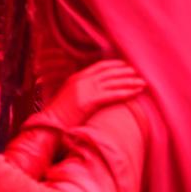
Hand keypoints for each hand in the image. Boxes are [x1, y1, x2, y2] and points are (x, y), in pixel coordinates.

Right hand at [4, 60, 144, 177]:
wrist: (48, 126)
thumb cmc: (57, 116)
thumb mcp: (68, 97)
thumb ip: (79, 91)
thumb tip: (92, 93)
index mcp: (75, 78)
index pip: (98, 67)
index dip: (113, 65)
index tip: (125, 66)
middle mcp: (81, 80)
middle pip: (108, 73)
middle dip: (124, 72)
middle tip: (138, 73)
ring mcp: (84, 90)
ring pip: (112, 83)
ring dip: (129, 82)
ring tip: (142, 83)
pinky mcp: (88, 101)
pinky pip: (112, 95)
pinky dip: (126, 93)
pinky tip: (136, 93)